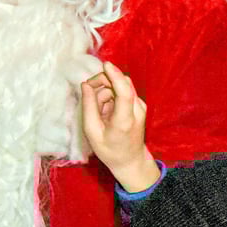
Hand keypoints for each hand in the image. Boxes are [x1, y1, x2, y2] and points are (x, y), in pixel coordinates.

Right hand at [81, 61, 157, 191]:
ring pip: (120, 86)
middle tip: (88, 95)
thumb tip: (86, 85)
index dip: (115, 76)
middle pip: (121, 83)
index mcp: (124, 120)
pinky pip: (122, 92)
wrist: (130, 161)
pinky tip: (106, 112)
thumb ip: (88, 107)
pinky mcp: (139, 105)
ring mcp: (141, 107)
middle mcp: (137, 110)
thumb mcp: (92, 131)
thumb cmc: (109, 150)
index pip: (124, 92)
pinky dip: (111, 97)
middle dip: (102, 83)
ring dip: (105, 92)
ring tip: (98, 111)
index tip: (105, 65)